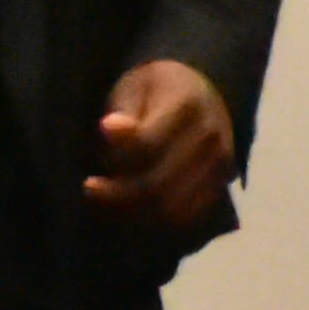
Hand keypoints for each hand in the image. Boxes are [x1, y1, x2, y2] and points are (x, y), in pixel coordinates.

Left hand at [84, 61, 239, 231]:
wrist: (200, 93)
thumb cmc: (155, 91)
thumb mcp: (134, 89)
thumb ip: (124, 113)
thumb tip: (110, 129)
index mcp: (188, 104)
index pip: (147, 145)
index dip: (115, 162)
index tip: (89, 175)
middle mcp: (210, 137)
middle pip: (159, 184)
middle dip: (119, 196)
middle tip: (91, 190)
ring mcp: (219, 164)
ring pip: (173, 208)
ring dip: (135, 213)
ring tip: (108, 203)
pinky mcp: (220, 185)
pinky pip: (187, 216)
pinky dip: (157, 220)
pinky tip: (131, 210)